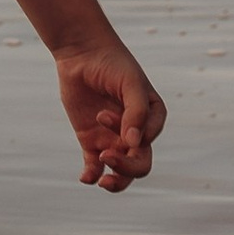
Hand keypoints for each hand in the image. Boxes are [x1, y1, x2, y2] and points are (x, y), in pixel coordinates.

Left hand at [57, 36, 164, 192]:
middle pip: (139, 163)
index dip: (130, 136)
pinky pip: (95, 168)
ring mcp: (113, 138)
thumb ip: (136, 112)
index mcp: (151, 117)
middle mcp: (135, 131)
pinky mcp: (92, 141)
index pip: (148, 141)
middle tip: (105, 155)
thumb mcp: (130, 83)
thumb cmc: (112, 64)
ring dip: (115, 180)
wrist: (82, 54)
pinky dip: (92, 176)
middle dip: (126, 167)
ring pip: (121, 172)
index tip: (105, 113)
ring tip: (101, 181)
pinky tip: (86, 177)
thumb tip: (135, 144)